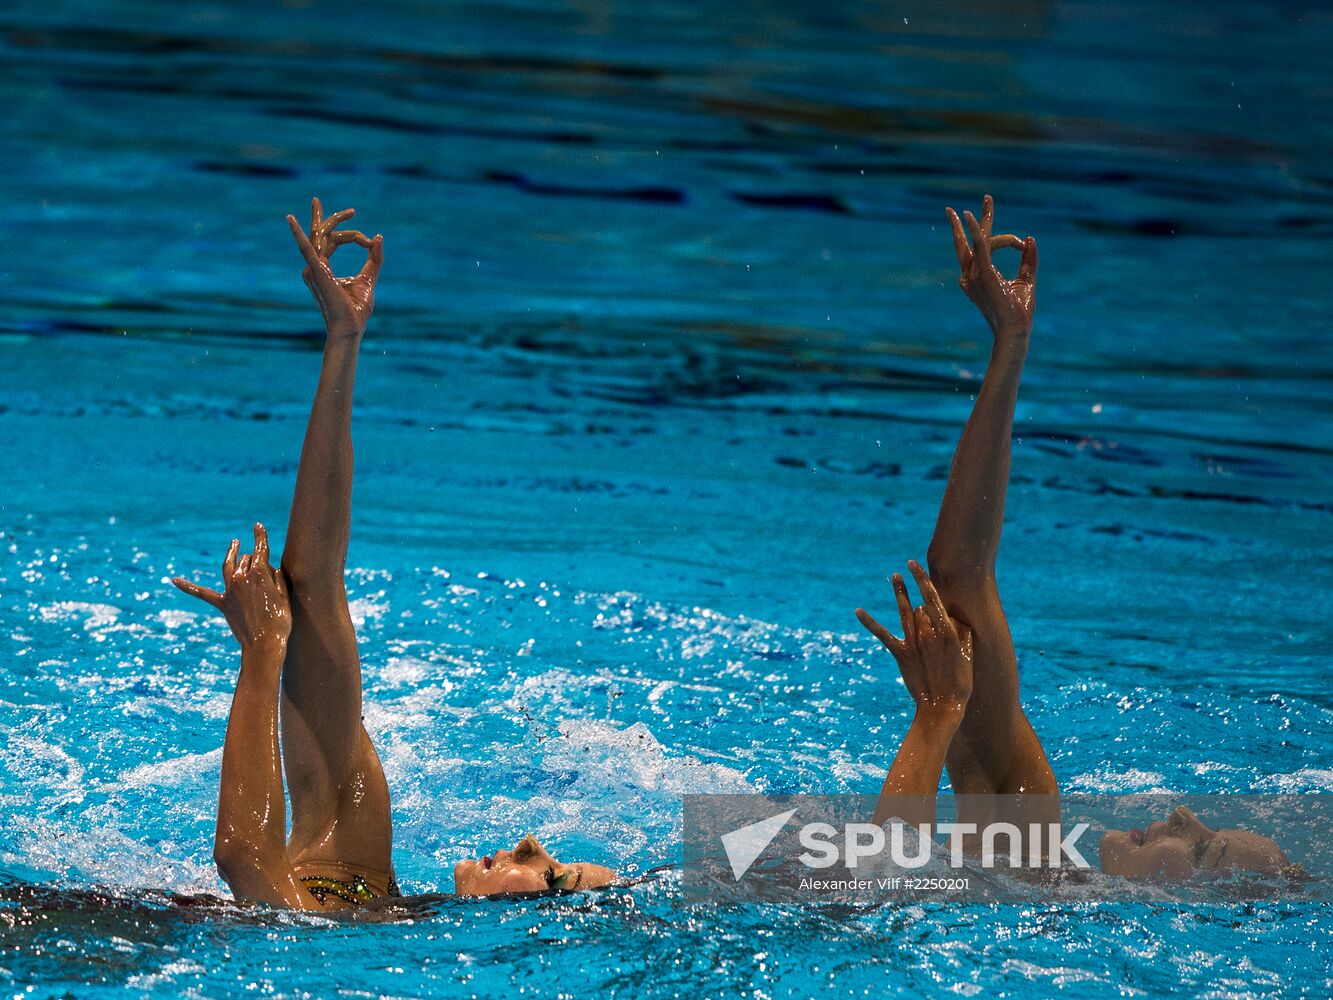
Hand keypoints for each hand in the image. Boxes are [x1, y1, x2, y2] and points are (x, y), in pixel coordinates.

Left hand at [173, 524, 291, 647]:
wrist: (264, 644)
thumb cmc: (279, 622)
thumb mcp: (284, 597)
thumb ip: (277, 579)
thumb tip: (271, 569)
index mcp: (260, 574)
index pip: (260, 550)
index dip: (260, 536)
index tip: (257, 526)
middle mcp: (242, 578)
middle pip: (246, 560)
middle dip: (254, 559)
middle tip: (264, 568)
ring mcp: (230, 591)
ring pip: (228, 566)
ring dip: (231, 554)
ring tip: (234, 544)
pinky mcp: (222, 604)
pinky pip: (201, 593)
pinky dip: (187, 586)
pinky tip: (173, 580)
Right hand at [287, 197, 383, 338]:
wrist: (351, 327)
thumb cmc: (356, 309)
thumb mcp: (369, 278)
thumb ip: (374, 258)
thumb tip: (378, 238)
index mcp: (323, 268)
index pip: (333, 242)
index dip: (352, 236)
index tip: (367, 240)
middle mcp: (314, 267)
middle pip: (321, 236)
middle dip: (328, 219)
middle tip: (336, 206)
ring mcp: (313, 269)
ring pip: (319, 238)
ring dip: (326, 222)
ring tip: (316, 201)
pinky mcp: (317, 272)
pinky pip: (307, 250)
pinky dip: (299, 235)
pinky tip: (291, 220)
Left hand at [856, 560, 973, 715]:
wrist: (943, 706)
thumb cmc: (959, 683)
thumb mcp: (967, 656)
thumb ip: (962, 634)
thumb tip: (953, 619)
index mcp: (946, 631)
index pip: (932, 598)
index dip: (922, 579)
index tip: (914, 564)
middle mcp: (928, 632)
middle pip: (920, 608)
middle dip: (921, 603)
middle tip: (919, 594)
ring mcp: (913, 642)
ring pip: (905, 612)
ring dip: (899, 593)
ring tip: (895, 576)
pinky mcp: (901, 654)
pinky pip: (883, 634)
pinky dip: (869, 622)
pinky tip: (857, 611)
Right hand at [945, 194, 1036, 340]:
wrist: (1016, 330)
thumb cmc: (1019, 312)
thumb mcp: (1027, 280)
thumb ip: (1028, 260)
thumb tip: (1030, 238)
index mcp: (979, 277)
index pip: (985, 248)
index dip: (1007, 240)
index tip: (1023, 243)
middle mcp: (971, 275)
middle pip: (968, 242)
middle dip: (973, 220)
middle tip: (982, 199)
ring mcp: (974, 275)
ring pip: (979, 241)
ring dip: (983, 219)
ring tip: (987, 198)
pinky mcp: (983, 274)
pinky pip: (979, 248)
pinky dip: (976, 232)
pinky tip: (972, 217)